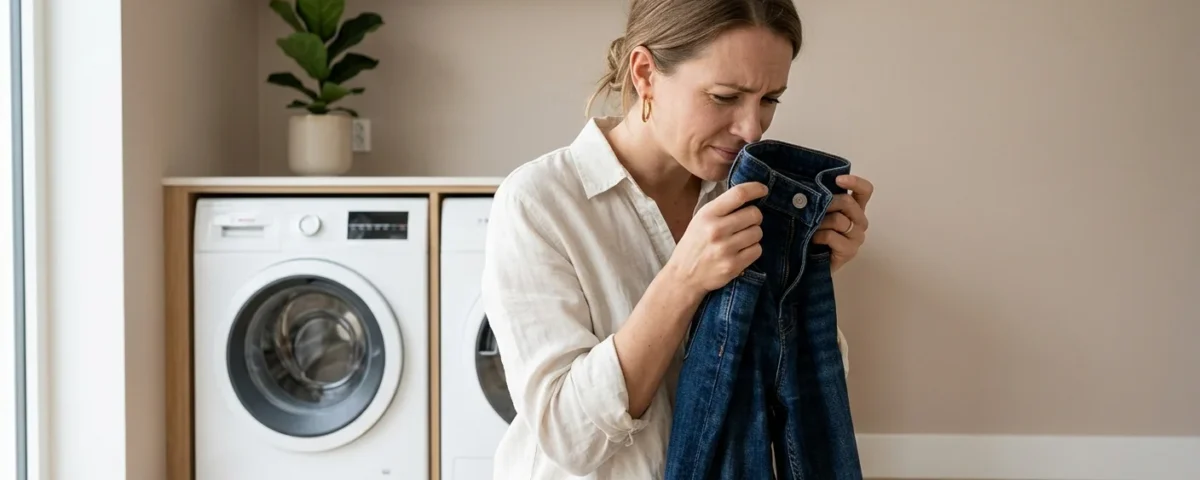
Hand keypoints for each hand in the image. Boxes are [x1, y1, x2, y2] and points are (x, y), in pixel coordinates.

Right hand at [666, 181, 768, 295]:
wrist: (683, 276)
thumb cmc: (695, 244)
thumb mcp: (700, 220)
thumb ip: (722, 208)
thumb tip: (749, 195)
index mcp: (708, 214)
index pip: (739, 194)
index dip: (756, 189)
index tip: (763, 190)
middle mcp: (716, 230)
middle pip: (754, 214)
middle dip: (755, 217)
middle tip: (746, 223)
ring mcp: (725, 249)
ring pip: (758, 233)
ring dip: (753, 235)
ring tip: (741, 240)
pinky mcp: (733, 265)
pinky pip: (757, 250)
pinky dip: (753, 250)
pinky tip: (741, 252)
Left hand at [814, 174, 873, 271]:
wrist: (811, 264)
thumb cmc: (814, 235)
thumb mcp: (818, 213)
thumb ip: (822, 200)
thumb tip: (810, 187)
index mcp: (855, 208)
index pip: (865, 190)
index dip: (855, 182)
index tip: (838, 179)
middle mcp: (860, 221)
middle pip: (848, 202)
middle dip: (826, 203)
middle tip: (812, 209)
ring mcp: (857, 237)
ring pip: (839, 220)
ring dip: (820, 222)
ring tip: (811, 228)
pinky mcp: (850, 251)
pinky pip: (833, 236)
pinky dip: (819, 236)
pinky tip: (813, 239)